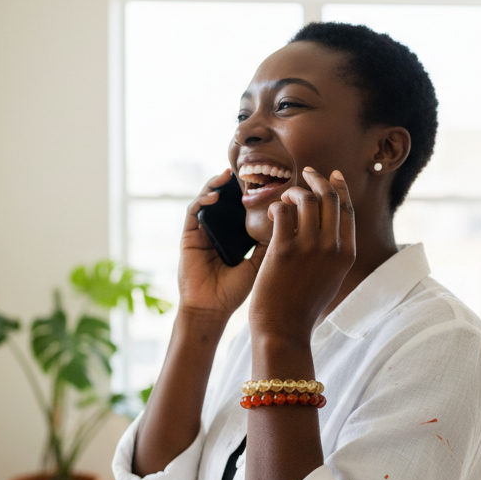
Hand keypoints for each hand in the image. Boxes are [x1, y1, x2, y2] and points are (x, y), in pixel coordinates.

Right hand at [177, 170, 266, 319]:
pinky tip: (215, 196)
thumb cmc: (236, 291)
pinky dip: (203, 200)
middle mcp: (220, 231)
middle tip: (247, 170)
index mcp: (238, 236)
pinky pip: (193, 212)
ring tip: (229, 175)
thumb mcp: (261, 262)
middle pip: (227, 199)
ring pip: (208, 199)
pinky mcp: (189, 236)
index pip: (245, 207)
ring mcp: (204, 232)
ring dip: (216, 184)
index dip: (253, 192)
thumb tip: (291, 218)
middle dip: (235, 183)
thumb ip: (272, 241)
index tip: (268, 180)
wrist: (212, 309)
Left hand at [250, 167, 355, 340]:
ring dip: (293, 193)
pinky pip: (282, 212)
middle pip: (329, 198)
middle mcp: (332, 247)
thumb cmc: (303, 306)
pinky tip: (272, 214)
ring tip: (284, 198)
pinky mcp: (284, 250)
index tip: (330, 175)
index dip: (339, 187)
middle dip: (317, 180)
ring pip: (305, 200)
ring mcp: (309, 248)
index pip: (347, 209)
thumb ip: (334, 252)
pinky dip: (276, 207)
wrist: (284, 329)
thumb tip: (332, 227)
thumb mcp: (330, 278)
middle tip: (306, 173)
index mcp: (346, 254)